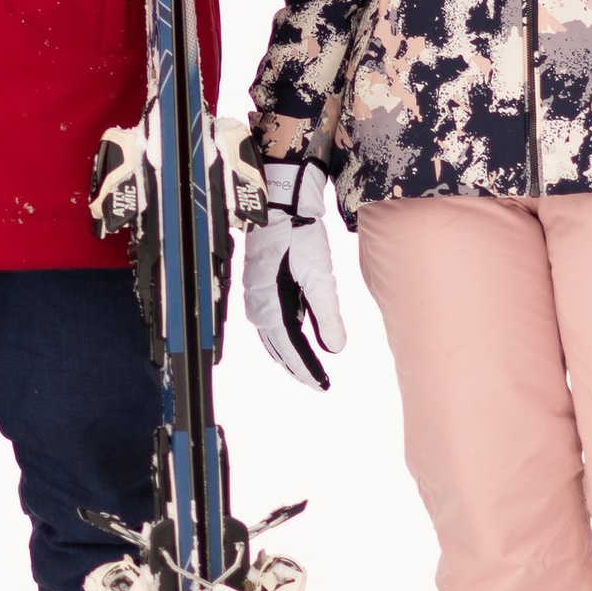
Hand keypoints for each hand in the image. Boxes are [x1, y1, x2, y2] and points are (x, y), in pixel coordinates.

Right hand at [242, 159, 346, 388]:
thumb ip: (326, 315)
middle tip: (316, 383)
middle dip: (297, 366)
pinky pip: (270, 321)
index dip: (307, 369)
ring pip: (272, 336)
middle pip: (278, 347)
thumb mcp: (319, 277)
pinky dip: (282, 336)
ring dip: (288, 353)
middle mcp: (259, 306)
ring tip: (305, 367)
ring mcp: (256, 295)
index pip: (291, 349)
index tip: (322, 385)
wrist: (282, 205)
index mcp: (272, 307)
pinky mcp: (259, 285)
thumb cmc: (299, 238)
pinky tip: (292, 336)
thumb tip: (335, 349)